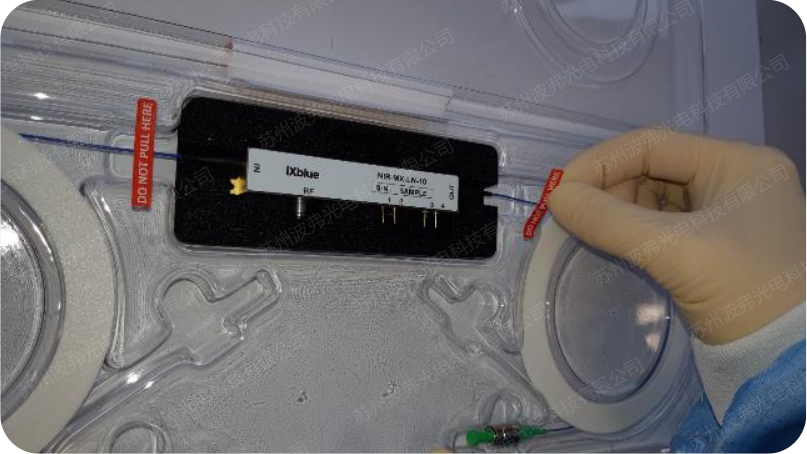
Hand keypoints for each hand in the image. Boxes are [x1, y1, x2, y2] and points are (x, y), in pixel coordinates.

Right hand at [548, 129, 804, 343]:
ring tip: (589, 228)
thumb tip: (556, 198)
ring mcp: (726, 210)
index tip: (560, 189)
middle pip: (653, 166)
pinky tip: (611, 239)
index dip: (600, 162)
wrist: (786, 358)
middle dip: (609, 187)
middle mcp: (735, 177)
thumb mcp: (674, 250)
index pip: (653, 144)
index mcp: (738, 163)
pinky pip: (663, 222)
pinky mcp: (715, 241)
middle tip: (572, 212)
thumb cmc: (742, 291)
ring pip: (654, 195)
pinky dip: (633, 228)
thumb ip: (609, 220)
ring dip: (618, 209)